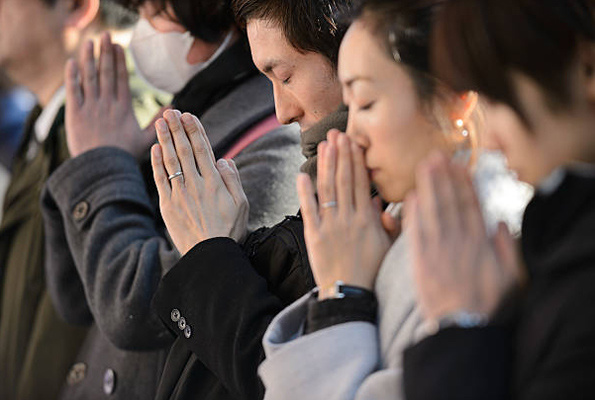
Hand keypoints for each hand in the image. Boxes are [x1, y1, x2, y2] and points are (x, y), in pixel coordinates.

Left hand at [65, 33, 153, 157]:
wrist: (103, 167)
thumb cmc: (125, 156)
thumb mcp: (146, 140)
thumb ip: (157, 124)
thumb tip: (173, 111)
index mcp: (123, 109)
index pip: (121, 79)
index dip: (119, 61)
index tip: (118, 46)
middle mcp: (107, 104)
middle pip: (106, 73)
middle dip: (106, 52)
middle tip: (106, 35)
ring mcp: (91, 107)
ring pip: (89, 77)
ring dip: (89, 58)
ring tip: (89, 42)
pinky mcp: (75, 113)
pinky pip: (73, 90)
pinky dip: (72, 75)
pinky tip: (72, 62)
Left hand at [151, 110, 248, 254]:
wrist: (210, 256)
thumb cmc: (229, 230)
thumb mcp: (241, 204)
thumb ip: (233, 179)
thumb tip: (223, 159)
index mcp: (215, 183)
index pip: (203, 149)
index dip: (194, 130)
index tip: (188, 115)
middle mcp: (196, 185)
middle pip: (185, 150)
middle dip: (177, 129)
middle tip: (171, 111)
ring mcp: (180, 194)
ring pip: (171, 161)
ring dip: (165, 139)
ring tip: (160, 122)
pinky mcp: (167, 206)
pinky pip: (160, 179)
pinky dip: (156, 162)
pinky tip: (155, 148)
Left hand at [298, 130, 392, 296]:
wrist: (350, 295)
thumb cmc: (371, 272)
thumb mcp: (387, 246)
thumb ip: (385, 223)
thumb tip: (377, 202)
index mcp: (367, 219)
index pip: (360, 183)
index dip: (355, 161)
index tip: (352, 142)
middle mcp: (348, 218)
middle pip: (343, 180)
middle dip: (340, 155)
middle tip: (336, 134)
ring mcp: (330, 226)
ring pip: (327, 189)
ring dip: (325, 166)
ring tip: (324, 145)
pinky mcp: (314, 236)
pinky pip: (309, 210)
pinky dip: (305, 192)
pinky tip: (302, 174)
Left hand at [405, 151, 522, 321]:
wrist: (459, 327)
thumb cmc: (485, 304)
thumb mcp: (510, 277)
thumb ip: (507, 248)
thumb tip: (499, 223)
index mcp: (479, 243)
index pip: (470, 206)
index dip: (464, 184)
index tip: (459, 166)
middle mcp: (457, 241)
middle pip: (450, 203)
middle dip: (443, 177)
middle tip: (436, 155)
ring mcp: (437, 250)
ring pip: (432, 211)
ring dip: (428, 187)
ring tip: (423, 166)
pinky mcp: (419, 260)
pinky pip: (415, 232)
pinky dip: (413, 214)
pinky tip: (410, 197)